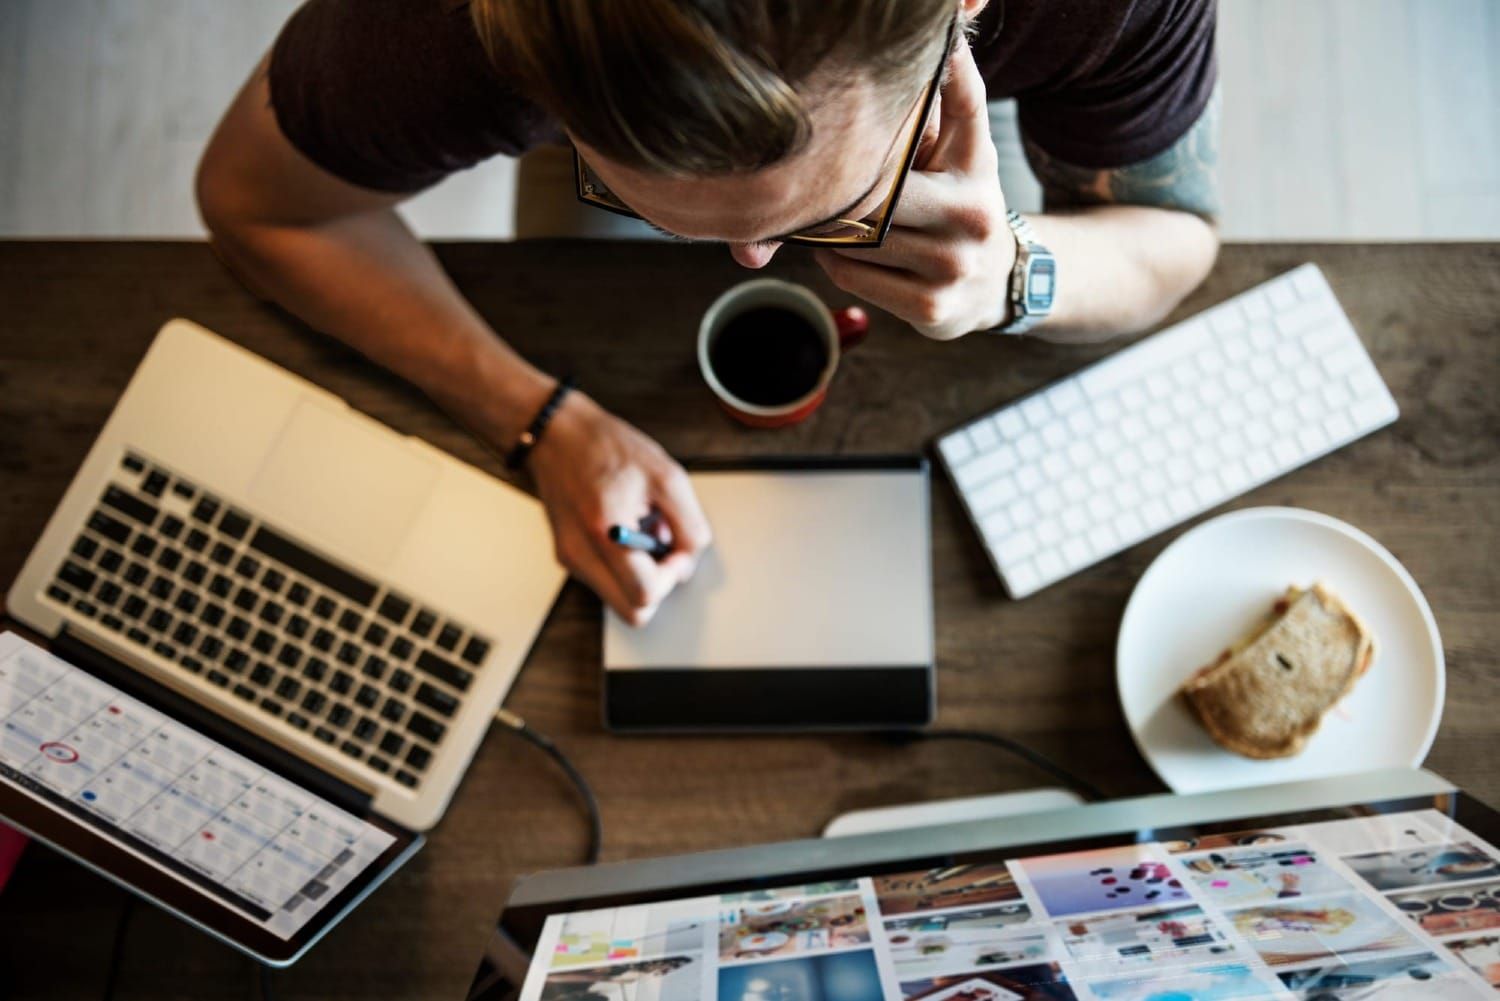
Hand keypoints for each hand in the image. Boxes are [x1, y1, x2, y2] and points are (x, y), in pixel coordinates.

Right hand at [526, 392, 711, 624]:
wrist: (555, 434)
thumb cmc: (606, 447)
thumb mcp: (667, 477)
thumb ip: (688, 526)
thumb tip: (687, 562)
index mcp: (605, 530)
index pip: (645, 594)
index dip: (672, 577)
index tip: (677, 549)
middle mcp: (580, 553)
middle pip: (632, 612)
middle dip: (656, 586)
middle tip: (662, 550)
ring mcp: (569, 558)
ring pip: (619, 600)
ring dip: (640, 577)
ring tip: (641, 534)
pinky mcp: (566, 556)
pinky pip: (605, 581)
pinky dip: (623, 567)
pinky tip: (625, 532)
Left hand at [814, 42, 1014, 340]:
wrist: (995, 284)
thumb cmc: (957, 203)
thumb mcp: (961, 152)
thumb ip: (942, 100)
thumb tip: (941, 28)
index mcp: (978, 163)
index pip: (964, 103)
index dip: (947, 68)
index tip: (931, 38)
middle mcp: (973, 212)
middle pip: (878, 188)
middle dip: (842, 184)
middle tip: (809, 173)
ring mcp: (954, 264)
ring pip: (858, 235)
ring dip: (828, 226)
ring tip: (823, 213)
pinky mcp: (932, 307)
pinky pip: (853, 275)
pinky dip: (833, 261)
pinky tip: (837, 250)